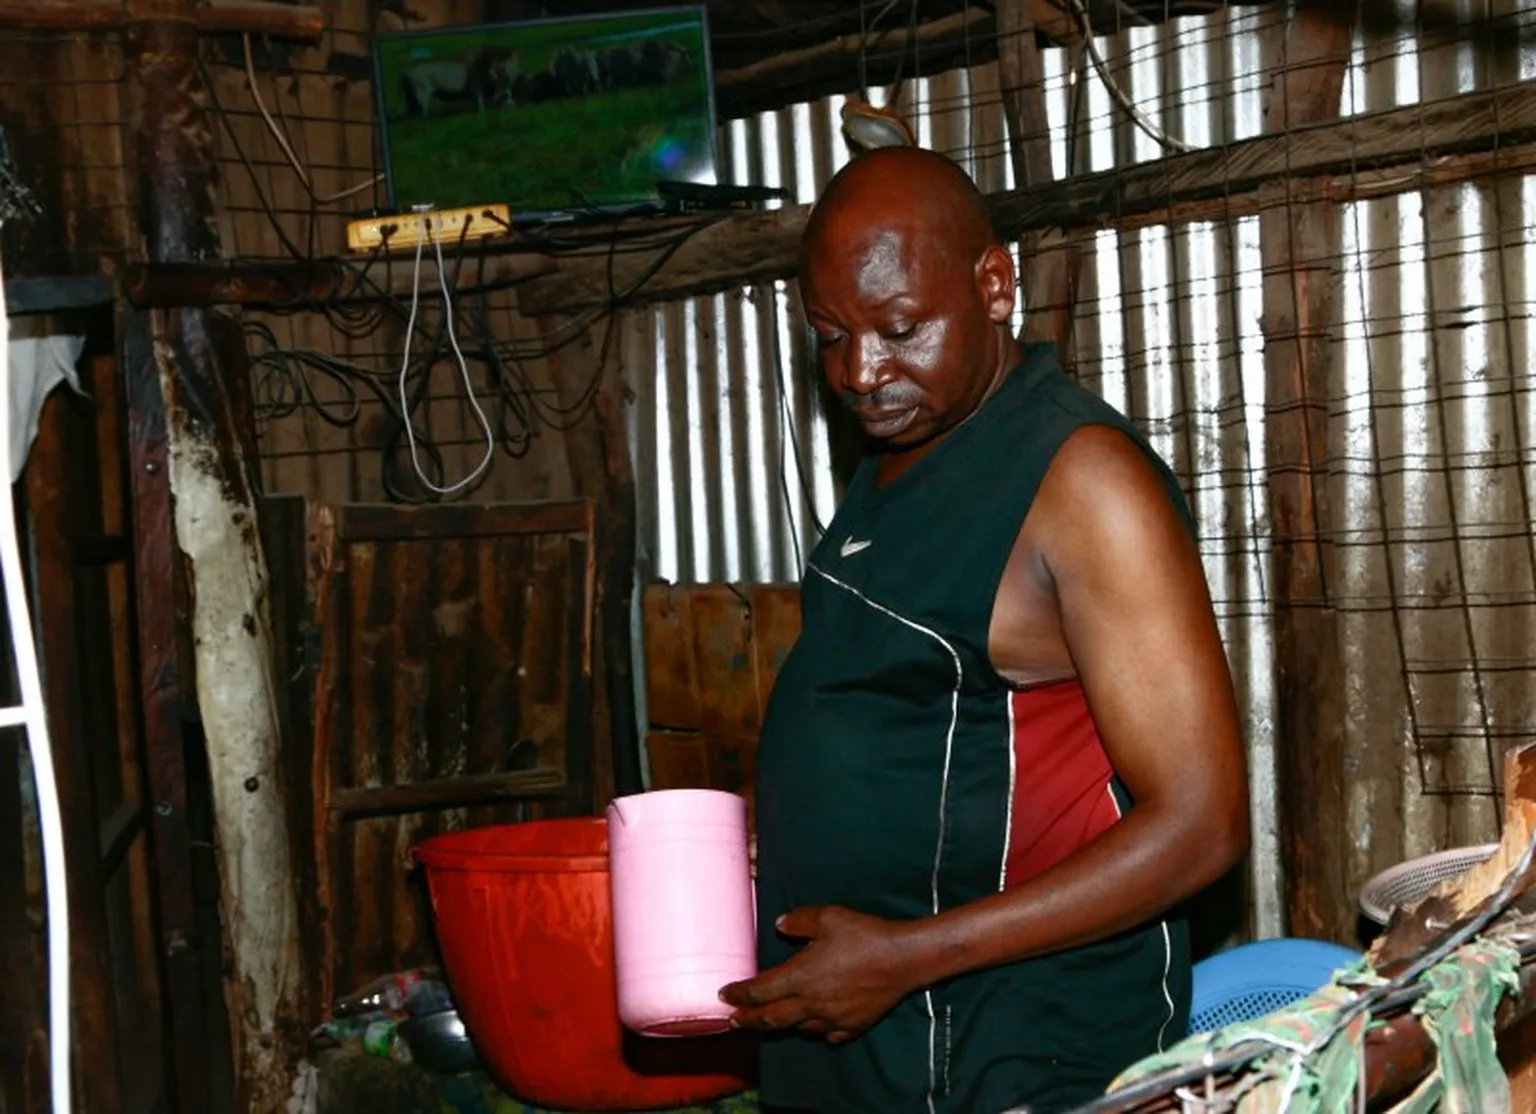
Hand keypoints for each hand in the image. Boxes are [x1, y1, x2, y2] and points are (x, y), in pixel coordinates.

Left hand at [719, 905, 920, 1043]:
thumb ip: (799, 920)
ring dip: (782, 1024)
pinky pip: (828, 1034)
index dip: (740, 994)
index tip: (725, 995)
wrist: (902, 959)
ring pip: (798, 1028)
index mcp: (800, 976)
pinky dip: (817, 1030)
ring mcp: (832, 1018)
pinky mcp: (852, 1025)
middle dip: (749, 1020)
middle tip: (734, 1021)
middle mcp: (811, 1003)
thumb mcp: (828, 916)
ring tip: (773, 1020)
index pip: (760, 991)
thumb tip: (780, 924)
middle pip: (771, 1019)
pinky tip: (817, 1025)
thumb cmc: (864, 935)